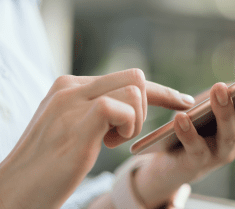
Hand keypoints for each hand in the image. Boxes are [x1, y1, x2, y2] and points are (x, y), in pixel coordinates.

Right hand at [0, 69, 193, 208]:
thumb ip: (97, 109)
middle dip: (148, 106)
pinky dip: (128, 125)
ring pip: (134, 88)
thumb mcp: (73, 127)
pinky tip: (110, 143)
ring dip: (136, 119)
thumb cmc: (48, 165)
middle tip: (126, 133)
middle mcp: (72, 87)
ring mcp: (73, 101)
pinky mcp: (78, 122)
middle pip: (135, 77)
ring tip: (112, 140)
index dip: (160, 91)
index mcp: (71, 86)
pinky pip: (122, 106)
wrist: (15, 191)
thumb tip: (130, 104)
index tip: (183, 101)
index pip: (125, 78)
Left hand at [134, 67, 234, 207]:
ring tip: (218, 88)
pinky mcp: (197, 163)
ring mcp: (223, 154)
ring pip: (230, 135)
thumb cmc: (203, 120)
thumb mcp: (221, 100)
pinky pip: (196, 148)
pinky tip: (181, 117)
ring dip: (225, 111)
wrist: (175, 157)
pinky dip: (189, 132)